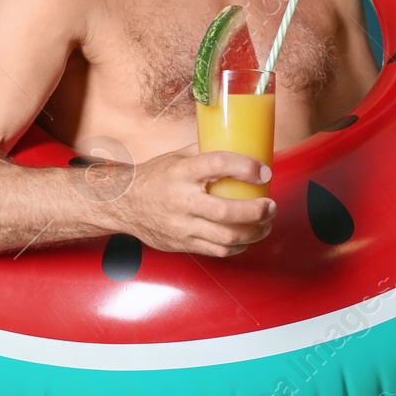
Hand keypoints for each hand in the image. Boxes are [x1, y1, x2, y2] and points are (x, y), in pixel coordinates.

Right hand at [110, 148, 275, 256]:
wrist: (124, 203)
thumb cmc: (153, 178)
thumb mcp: (176, 157)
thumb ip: (205, 152)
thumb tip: (238, 145)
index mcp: (181, 172)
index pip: (218, 164)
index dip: (246, 167)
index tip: (263, 171)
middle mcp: (181, 200)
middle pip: (227, 211)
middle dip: (258, 211)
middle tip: (271, 206)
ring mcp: (181, 225)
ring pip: (226, 237)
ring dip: (254, 232)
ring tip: (265, 224)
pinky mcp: (182, 243)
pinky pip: (217, 250)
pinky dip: (237, 246)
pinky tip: (245, 239)